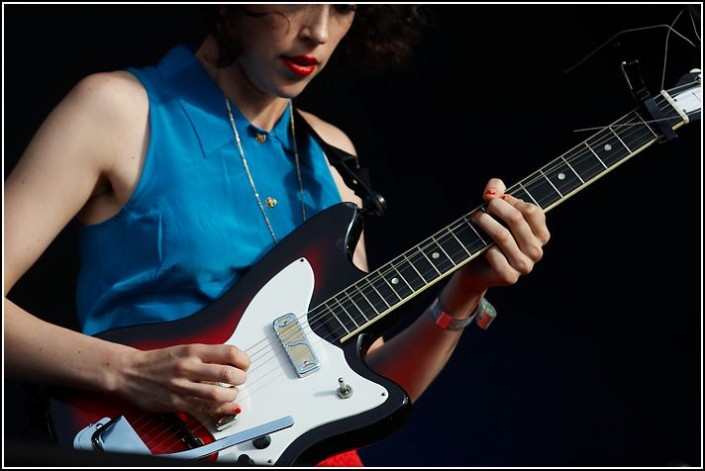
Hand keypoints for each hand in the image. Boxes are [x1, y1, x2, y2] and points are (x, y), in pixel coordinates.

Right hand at [116, 343, 249, 417]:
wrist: (129, 371)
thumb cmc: (157, 360)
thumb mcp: (184, 349)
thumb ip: (207, 355)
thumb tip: (232, 362)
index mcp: (193, 350)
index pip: (229, 353)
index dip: (243, 360)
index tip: (244, 364)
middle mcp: (189, 367)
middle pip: (228, 374)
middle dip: (241, 379)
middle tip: (240, 379)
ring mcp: (183, 386)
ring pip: (219, 394)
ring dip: (232, 395)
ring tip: (232, 393)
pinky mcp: (177, 403)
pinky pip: (205, 409)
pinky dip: (222, 410)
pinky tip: (229, 408)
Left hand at [448, 178, 550, 296]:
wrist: (476, 268)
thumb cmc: (489, 236)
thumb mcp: (494, 211)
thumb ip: (496, 191)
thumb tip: (493, 188)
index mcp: (541, 234)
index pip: (531, 210)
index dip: (511, 200)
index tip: (496, 199)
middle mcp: (536, 251)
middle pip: (516, 219)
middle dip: (495, 207)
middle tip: (483, 206)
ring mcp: (524, 266)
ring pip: (503, 236)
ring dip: (485, 223)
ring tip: (476, 218)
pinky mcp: (509, 277)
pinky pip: (495, 255)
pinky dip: (485, 247)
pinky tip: (481, 246)